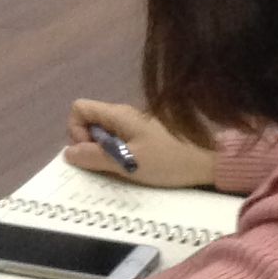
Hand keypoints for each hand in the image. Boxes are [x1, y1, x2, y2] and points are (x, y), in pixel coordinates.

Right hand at [63, 98, 217, 190]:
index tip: (91, 152)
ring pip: (105, 134)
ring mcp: (135, 124)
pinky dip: (119, 155)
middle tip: (107, 166)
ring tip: (123, 170)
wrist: (209, 162)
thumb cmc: (168, 160)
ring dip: (105, 153)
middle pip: (90, 122)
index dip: (75, 130)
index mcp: (118, 114)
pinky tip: (135, 169)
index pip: (79, 108)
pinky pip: (120, 141)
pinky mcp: (145, 135)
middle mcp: (123, 114)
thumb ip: (96, 157)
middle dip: (90, 145)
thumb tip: (69, 152)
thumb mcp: (128, 163)